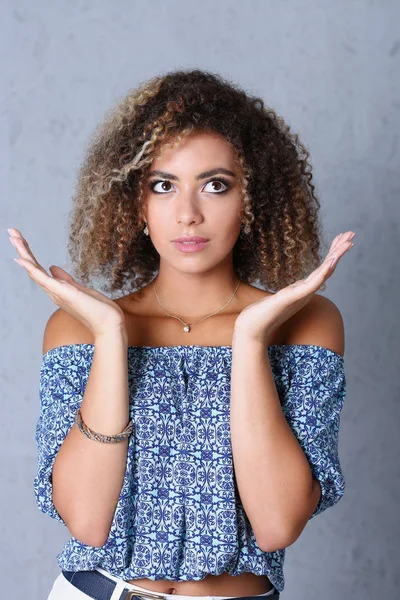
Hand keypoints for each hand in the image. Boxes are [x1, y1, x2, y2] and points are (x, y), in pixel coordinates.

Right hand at [8, 227, 126, 338]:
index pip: (39, 270)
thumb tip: (53, 268)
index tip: (20, 240)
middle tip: (11, 232)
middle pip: (33, 268)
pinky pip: (44, 280)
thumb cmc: (98, 310)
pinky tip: (22, 259)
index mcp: (57, 290)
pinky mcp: (63, 293)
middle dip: (22, 250)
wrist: (109, 325)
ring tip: (13, 237)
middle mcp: (53, 292)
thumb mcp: (79, 288)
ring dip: (23, 253)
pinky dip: (32, 269)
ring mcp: (57, 293)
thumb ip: (65, 279)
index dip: (29, 255)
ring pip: (35, 271)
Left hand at [234, 231, 354, 342]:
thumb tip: (297, 286)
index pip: (322, 269)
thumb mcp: (281, 299)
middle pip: (327, 268)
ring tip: (347, 242)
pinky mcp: (293, 298)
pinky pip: (311, 284)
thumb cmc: (263, 315)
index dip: (333, 253)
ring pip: (323, 273)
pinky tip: (331, 262)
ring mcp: (301, 295)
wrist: (252, 329)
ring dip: (336, 257)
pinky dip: (322, 273)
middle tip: (351, 233)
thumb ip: (291, 292)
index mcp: (304, 290)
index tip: (342, 237)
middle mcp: (306, 292)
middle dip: (339, 250)